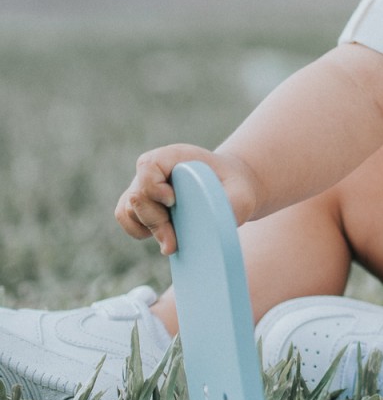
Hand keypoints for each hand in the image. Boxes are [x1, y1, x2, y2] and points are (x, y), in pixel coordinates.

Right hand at [114, 144, 260, 255]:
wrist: (231, 190)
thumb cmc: (236, 189)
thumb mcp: (241, 195)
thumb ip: (227, 207)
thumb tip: (204, 231)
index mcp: (177, 157)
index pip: (149, 166)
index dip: (154, 187)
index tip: (173, 202)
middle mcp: (155, 169)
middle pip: (138, 194)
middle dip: (155, 221)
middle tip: (174, 242)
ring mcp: (145, 186)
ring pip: (128, 209)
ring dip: (148, 228)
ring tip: (172, 241)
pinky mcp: (143, 204)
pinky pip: (125, 218)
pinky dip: (139, 231)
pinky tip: (162, 237)